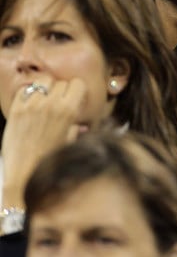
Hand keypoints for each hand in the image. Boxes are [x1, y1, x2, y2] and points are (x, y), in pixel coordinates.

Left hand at [1, 78, 85, 207]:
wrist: (24, 174)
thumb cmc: (50, 161)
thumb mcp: (70, 142)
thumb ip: (76, 129)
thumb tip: (80, 125)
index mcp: (68, 111)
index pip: (78, 84)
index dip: (78, 91)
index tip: (75, 98)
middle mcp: (50, 105)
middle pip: (62, 82)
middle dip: (62, 90)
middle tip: (59, 103)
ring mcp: (31, 106)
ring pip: (43, 81)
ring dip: (46, 89)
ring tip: (44, 101)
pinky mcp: (16, 110)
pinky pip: (25, 90)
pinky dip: (29, 93)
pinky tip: (30, 104)